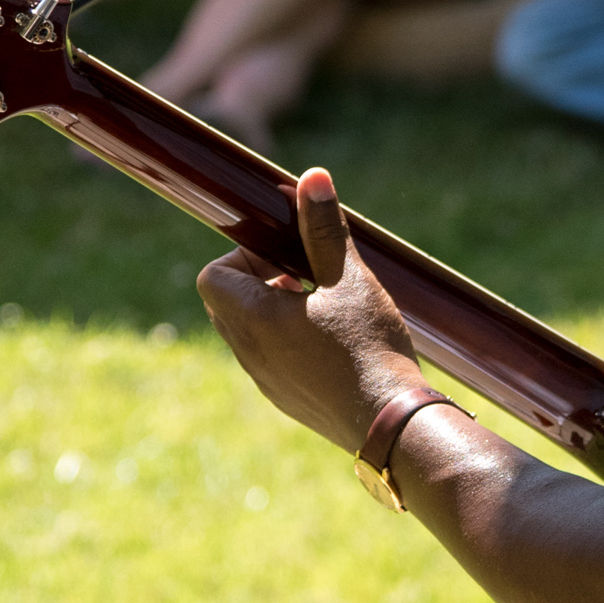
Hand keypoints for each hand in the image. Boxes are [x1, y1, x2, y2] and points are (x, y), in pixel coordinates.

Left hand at [197, 168, 422, 452]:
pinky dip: (287, 340)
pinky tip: (334, 339)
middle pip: (226, 303)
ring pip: (247, 333)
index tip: (284, 254)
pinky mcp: (286, 400)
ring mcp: (266, 381)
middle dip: (258, 280)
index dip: (242, 256)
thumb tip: (311, 179)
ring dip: (273, 310)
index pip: (212, 276)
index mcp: (255, 319)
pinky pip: (269, 360)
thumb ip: (324, 230)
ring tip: (324, 305)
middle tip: (305, 274)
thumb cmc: (371, 347)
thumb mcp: (350, 280)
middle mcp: (250, 353)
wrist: (392, 423)